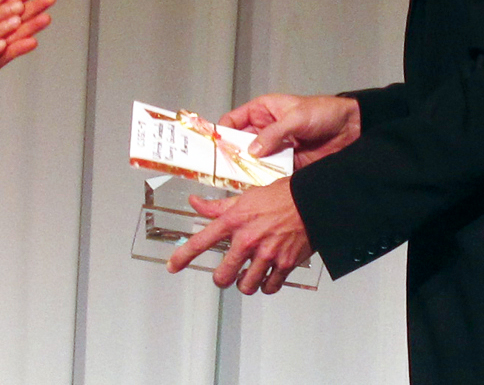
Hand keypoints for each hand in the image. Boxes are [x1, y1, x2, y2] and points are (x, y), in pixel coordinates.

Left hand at [166, 178, 312, 294]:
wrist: (310, 201)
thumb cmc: (279, 196)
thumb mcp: (244, 197)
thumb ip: (217, 206)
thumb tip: (196, 202)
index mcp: (234, 222)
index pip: (200, 242)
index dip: (182, 257)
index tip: (173, 266)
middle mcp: (247, 240)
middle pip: (222, 275)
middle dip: (221, 278)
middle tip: (225, 276)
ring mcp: (266, 254)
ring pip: (245, 285)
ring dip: (244, 284)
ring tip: (247, 277)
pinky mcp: (284, 264)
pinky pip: (269, 287)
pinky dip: (266, 286)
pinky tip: (266, 278)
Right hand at [221, 93, 360, 168]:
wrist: (351, 129)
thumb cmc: (324, 112)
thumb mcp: (296, 118)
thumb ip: (274, 133)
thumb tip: (252, 150)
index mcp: (262, 111)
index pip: (233, 121)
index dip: (222, 133)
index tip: (214, 147)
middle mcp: (264, 130)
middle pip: (239, 144)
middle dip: (231, 156)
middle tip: (221, 169)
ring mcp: (275, 148)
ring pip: (252, 161)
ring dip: (246, 170)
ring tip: (236, 182)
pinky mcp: (286, 164)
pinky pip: (268, 172)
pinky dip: (262, 180)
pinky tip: (256, 187)